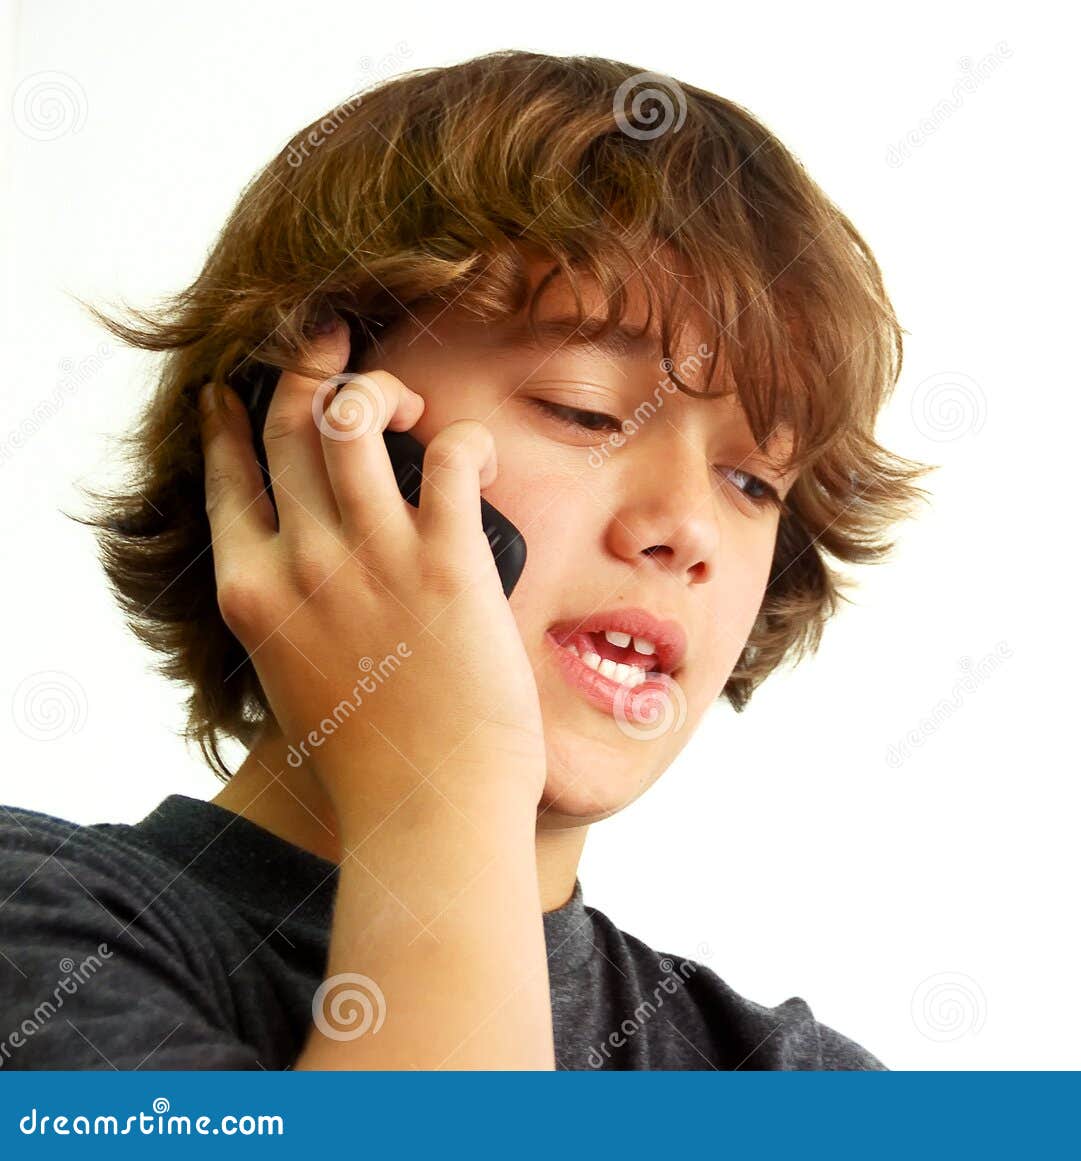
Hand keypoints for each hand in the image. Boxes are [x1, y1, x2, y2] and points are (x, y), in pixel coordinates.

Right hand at [198, 318, 544, 832]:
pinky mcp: (445, 560)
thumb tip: (309, 605)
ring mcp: (370, 557)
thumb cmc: (375, 768)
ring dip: (378, 385)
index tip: (243, 392)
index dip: (236, 424)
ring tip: (405, 393)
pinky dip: (466, 438)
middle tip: (331, 335)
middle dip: (307, 364)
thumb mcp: (299, 689)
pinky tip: (479, 452)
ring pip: (351, 419)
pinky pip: (452, 455)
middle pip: (288, 426)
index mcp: (254, 596)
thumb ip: (293, 630)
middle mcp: (301, 564)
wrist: (429, 814)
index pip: (229, 478)